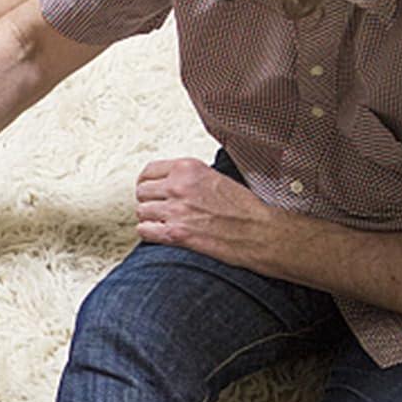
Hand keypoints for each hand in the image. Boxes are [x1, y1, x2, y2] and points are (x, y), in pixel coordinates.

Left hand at [134, 158, 279, 267]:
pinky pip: (144, 230)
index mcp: (188, 168)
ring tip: (165, 222)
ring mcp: (176, 210)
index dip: (149, 183)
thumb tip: (167, 182)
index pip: (149, 171)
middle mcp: (179, 186)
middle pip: (141, 192)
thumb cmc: (244, 208)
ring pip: (141, 212)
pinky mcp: (176, 233)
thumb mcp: (215, 177)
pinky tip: (162, 234)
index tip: (152, 190)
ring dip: (150, 219)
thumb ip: (188, 177)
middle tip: (160, 209)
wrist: (261, 232)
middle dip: (149, 201)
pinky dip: (150, 233)